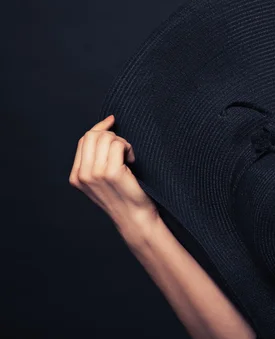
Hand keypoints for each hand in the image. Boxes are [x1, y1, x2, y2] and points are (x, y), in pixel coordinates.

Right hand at [69, 115, 158, 233]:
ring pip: (106, 138)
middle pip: (93, 135)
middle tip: (124, 149)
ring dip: (122, 142)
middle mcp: (82, 175)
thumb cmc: (124, 196)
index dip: (99, 127)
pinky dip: (128, 148)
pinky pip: (118, 145)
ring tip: (128, 157)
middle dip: (112, 135)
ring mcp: (95, 174)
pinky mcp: (111, 173)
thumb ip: (96, 159)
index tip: (112, 120)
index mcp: (76, 176)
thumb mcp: (102, 178)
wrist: (135, 218)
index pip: (84, 140)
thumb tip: (105, 129)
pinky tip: (132, 161)